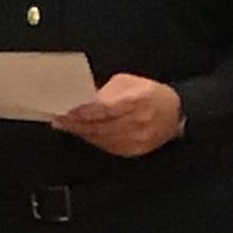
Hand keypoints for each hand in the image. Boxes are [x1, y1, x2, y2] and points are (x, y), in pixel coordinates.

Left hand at [52, 73, 182, 157]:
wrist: (174, 115)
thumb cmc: (150, 94)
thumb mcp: (130, 82)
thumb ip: (107, 90)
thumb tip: (85, 99)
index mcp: (137, 100)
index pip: (104, 108)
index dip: (83, 110)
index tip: (66, 109)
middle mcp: (137, 121)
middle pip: (99, 125)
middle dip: (76, 122)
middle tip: (58, 119)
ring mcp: (135, 139)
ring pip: (100, 137)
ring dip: (80, 131)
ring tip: (65, 125)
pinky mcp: (133, 150)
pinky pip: (106, 146)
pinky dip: (92, 139)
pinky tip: (82, 132)